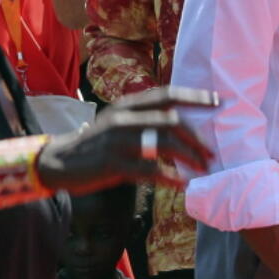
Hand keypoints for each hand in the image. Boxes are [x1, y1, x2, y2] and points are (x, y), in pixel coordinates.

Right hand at [38, 85, 216, 193]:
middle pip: (171, 120)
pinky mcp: (111, 163)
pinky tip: (181, 184)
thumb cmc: (97, 144)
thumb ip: (144, 118)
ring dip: (188, 156)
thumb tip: (181, 122)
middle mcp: (124, 117)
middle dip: (197, 136)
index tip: (219, 102)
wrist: (59, 162)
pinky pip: (147, 170)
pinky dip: (169, 177)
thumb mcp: (119, 122)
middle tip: (212, 152)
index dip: (195, 96)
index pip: (167, 94)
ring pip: (163, 143)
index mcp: (128, 105)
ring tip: (203, 168)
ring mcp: (117, 140)